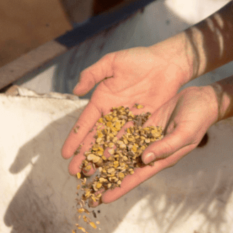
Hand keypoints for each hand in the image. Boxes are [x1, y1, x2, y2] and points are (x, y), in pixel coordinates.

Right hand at [61, 35, 195, 176]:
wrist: (167, 63)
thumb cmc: (139, 59)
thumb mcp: (113, 62)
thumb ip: (93, 74)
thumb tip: (76, 90)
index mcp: (101, 100)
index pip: (85, 123)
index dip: (75, 138)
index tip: (65, 154)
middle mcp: (112, 113)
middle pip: (95, 137)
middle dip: (84, 155)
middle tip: (73, 172)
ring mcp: (128, 121)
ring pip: (112, 143)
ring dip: (101, 158)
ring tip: (90, 174)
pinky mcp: (144, 124)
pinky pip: (132, 141)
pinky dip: (123, 152)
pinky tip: (115, 165)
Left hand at [82, 84, 222, 202]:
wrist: (203, 99)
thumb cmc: (198, 118)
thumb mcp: (184, 133)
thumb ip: (165, 147)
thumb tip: (144, 159)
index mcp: (162, 158)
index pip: (137, 177)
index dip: (120, 188)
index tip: (103, 199)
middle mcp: (152, 151)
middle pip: (125, 169)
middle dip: (107, 180)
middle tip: (86, 193)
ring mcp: (147, 138)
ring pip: (121, 152)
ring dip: (105, 161)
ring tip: (85, 170)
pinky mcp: (145, 124)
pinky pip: (125, 134)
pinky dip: (112, 140)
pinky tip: (96, 144)